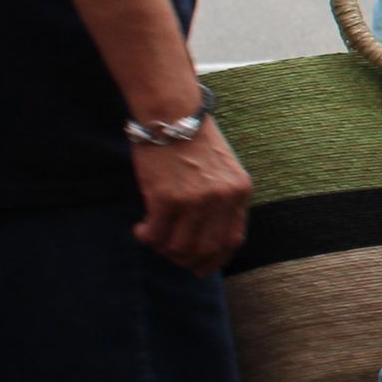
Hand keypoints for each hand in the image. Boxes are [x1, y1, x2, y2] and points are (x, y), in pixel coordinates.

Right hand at [130, 122, 251, 275]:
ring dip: (163, 248)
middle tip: (168, 252)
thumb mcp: (222, 170)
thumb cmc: (192, 141)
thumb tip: (206, 242)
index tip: (199, 267)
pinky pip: (156, 234)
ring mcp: (196, 199)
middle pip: (205, 249)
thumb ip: (221, 201)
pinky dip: (147, 236)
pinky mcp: (168, 198)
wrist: (171, 114)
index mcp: (240, 190)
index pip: (233, 240)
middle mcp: (223, 198)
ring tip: (152, 235)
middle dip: (185, 259)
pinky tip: (141, 228)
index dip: (214, 259)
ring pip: (179, 247)